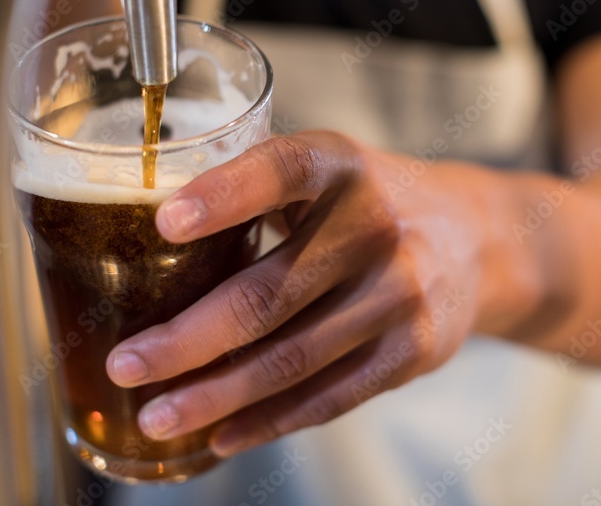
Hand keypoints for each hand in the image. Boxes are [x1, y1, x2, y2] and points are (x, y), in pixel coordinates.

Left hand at [105, 131, 490, 456]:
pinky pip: (330, 396)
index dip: (224, 195)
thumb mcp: (327, 171)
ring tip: (156, 415)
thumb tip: (149, 247)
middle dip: (186, 339)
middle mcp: (376, 226)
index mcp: (341, 166)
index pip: (282, 170)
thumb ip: (258, 194)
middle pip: (269, 294)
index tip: (164, 221)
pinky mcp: (413, 351)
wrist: (474, 240)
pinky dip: (269, 421)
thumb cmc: (369, 203)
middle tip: (126, 365)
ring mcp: (399, 294)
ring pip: (291, 359)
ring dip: (215, 395)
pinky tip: (221, 434)